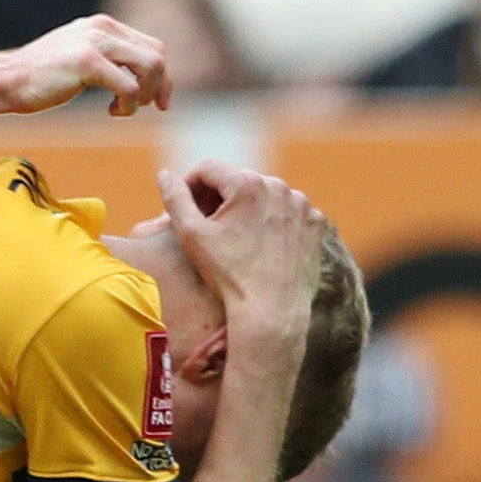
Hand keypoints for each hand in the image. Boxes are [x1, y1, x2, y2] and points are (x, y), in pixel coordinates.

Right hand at [0, 15, 173, 117]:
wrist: (8, 79)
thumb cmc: (40, 76)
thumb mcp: (79, 56)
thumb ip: (106, 57)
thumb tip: (135, 75)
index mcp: (103, 26)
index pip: (152, 46)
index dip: (161, 76)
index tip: (155, 100)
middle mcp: (103, 28)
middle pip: (157, 56)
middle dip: (160, 87)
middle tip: (149, 108)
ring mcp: (96, 42)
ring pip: (150, 68)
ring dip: (145, 95)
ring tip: (125, 109)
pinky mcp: (88, 61)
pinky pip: (129, 87)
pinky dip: (128, 105)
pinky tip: (112, 111)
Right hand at [155, 159, 326, 354]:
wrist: (272, 311)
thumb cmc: (229, 275)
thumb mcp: (191, 236)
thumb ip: (175, 199)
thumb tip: (164, 175)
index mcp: (247, 184)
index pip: (208, 169)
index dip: (190, 186)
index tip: (185, 209)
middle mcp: (279, 186)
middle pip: (238, 181)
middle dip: (219, 199)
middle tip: (208, 227)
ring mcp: (301, 204)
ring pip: (264, 195)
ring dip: (247, 209)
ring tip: (237, 238)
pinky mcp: (315, 223)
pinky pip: (288, 212)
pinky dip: (273, 221)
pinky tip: (262, 245)